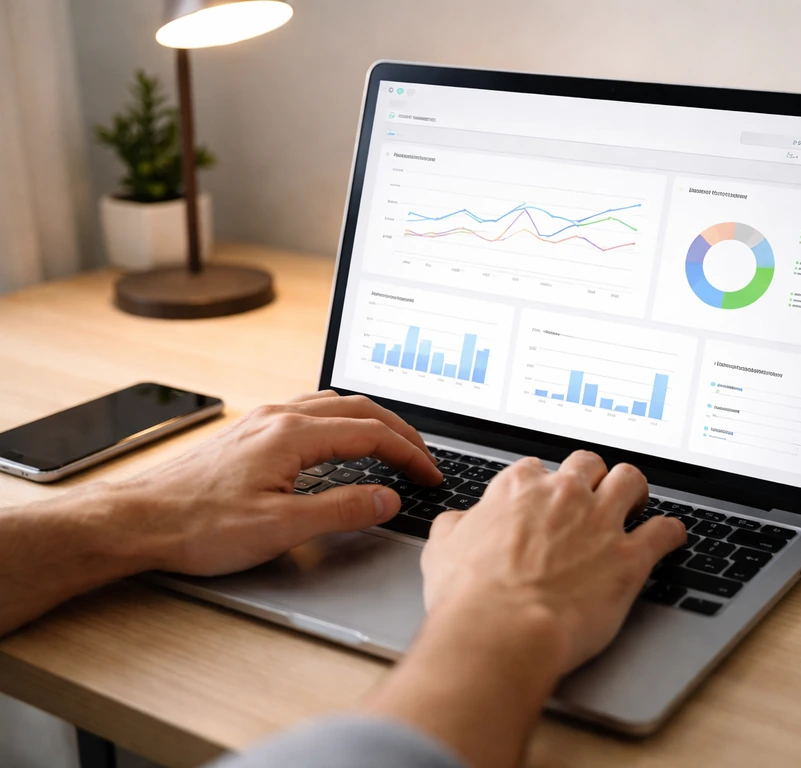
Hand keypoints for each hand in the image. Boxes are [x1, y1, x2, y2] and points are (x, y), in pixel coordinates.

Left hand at [114, 391, 441, 575]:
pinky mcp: (249, 431)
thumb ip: (341, 510)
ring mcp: (262, 420)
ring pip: (334, 405)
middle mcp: (279, 416)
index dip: (409, 454)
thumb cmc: (198, 526)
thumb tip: (387, 498)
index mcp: (293, 434)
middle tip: (423, 458)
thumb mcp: (279, 528)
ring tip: (391, 446)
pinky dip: (341, 422)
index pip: (371, 434)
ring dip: (371, 422)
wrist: (137, 520)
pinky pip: (310, 411)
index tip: (430, 474)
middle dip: (399, 432)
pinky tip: (338, 443)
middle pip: (358, 409)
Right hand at [421, 450, 686, 675]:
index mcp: (518, 489)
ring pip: (631, 481)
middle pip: (588, 463)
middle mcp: (563, 495)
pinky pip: (664, 531)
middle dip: (592, 476)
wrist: (501, 632)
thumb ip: (456, 526)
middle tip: (593, 496)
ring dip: (635, 490)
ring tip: (636, 503)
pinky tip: (670, 537)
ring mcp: (600, 522)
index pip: (536, 468)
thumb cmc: (469, 597)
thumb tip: (459, 522)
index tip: (546, 499)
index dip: (543, 484)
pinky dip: (670, 533)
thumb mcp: (442, 550)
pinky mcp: (629, 557)